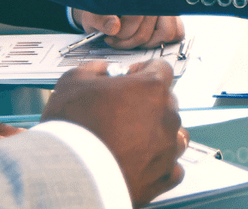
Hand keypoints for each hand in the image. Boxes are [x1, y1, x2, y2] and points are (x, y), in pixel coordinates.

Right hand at [42, 58, 183, 205]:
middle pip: (168, 102)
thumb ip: (93, 69)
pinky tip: (143, 163)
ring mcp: (168, 149)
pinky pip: (173, 168)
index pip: (162, 69)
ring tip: (135, 140)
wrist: (71, 173)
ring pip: (176, 136)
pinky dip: (162, 165)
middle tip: (124, 112)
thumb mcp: (73, 81)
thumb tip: (102, 70)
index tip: (133, 79)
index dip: (144, 71)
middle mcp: (166, 117)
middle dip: (149, 104)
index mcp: (151, 89)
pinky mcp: (163, 178)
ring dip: (160, 134)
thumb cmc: (73, 128)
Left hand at [70, 11, 183, 49]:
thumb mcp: (93, 10)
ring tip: (132, 38)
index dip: (121, 34)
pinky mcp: (172, 15)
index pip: (134, 18)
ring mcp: (165, 5)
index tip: (110, 37)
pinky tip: (146, 38)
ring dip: (146, 42)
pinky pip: (177, 32)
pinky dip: (162, 40)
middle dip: (128, 41)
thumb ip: (100, 18)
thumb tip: (114, 27)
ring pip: (166, 33)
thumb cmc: (102, 6)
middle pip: (146, 31)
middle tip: (117, 39)